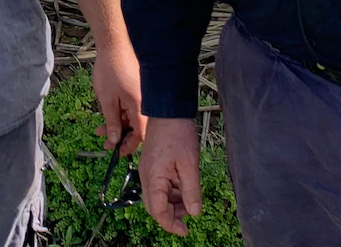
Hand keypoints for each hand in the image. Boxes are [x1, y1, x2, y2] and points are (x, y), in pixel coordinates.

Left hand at [92, 39, 145, 154]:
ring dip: (118, 123)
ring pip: (132, 116)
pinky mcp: (138, 87)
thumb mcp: (107, 100)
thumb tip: (115, 140)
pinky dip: (120, 112)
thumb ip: (112, 122)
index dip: (129, 145)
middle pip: (137, 126)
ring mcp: (142, 93)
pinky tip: (108, 113)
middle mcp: (145, 101)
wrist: (113, 43)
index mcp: (141, 106)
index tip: (116, 152)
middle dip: (120, 135)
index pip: (140, 134)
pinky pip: (132, 106)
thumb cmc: (110, 69)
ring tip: (100, 127)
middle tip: (104, 140)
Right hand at [139, 116, 200, 235]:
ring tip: (191, 198)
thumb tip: (194, 213)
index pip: (158, 212)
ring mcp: (148, 170)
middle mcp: (146, 176)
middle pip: (155, 206)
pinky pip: (160, 185)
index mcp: (153, 178)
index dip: (171, 225)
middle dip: (172, 214)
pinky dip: (172, 190)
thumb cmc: (178, 134)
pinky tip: (185, 186)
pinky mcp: (153, 164)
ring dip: (173, 202)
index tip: (186, 231)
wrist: (168, 109)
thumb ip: (191, 191)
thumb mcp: (189, 164)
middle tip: (191, 212)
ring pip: (158, 196)